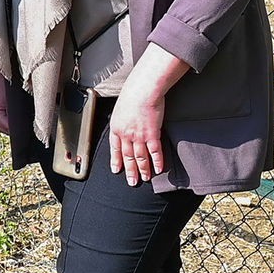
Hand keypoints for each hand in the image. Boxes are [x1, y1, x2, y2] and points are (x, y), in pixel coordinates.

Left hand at [110, 44, 188, 184]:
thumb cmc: (132, 95)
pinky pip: (155, 152)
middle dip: (130, 170)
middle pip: (127, 156)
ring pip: (140, 157)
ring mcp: (139, 136)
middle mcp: (126, 135)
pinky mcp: (152, 134)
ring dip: (143, 169)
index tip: (116, 170)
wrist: (142, 90)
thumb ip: (122, 119)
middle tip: (132, 181)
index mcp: (116, 128)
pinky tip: (159, 169)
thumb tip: (124, 123)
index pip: (114, 149)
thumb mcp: (120, 109)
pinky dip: (157, 162)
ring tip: (145, 178)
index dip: (116, 160)